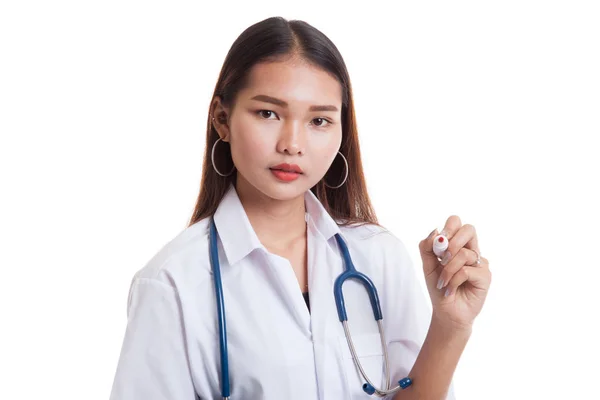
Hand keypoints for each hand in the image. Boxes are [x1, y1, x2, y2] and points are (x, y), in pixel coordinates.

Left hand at [418, 215, 491, 330]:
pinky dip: (453, 280)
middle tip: (441, 259)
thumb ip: (427, 247)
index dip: (448, 228)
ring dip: (447, 270)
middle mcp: (472, 251)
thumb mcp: (427, 265)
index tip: (438, 244)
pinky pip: (466, 271)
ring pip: (463, 254)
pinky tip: (450, 289)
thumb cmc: (439, 287)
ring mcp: (480, 263)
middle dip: (451, 243)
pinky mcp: (485, 276)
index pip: (457, 222)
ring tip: (443, 283)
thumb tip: (436, 231)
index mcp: (458, 245)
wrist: (446, 312)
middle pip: (469, 229)